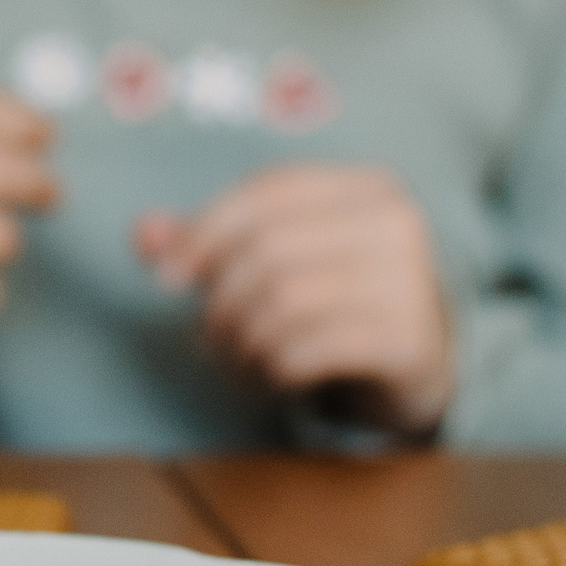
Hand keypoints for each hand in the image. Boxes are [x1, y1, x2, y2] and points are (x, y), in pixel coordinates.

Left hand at [136, 164, 454, 431]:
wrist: (423, 363)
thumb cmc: (338, 300)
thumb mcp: (278, 260)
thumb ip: (208, 242)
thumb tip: (142, 234)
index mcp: (364, 187)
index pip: (264, 192)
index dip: (202, 231)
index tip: (166, 278)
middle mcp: (395, 223)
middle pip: (266, 250)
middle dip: (219, 300)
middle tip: (210, 337)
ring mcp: (409, 281)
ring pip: (282, 303)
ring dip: (240, 342)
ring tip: (237, 360)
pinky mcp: (408, 342)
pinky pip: (306, 351)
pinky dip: (269, 369)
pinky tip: (269, 378)